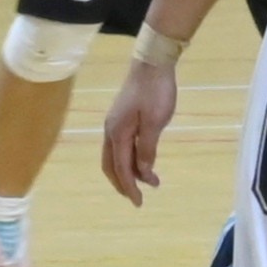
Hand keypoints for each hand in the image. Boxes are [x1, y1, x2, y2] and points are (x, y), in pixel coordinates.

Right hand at [100, 54, 178, 203]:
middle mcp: (111, 131)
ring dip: (129, 171)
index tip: (139, 203)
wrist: (152, 64)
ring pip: (116, 156)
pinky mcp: (122, 118)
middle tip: (138, 198)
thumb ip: (147, 149)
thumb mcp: (155, 123)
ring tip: (150, 180)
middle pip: (111, 166)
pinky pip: (122, 146)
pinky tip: (144, 160)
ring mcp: (115, 123)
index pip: (121, 168)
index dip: (129, 187)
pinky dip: (130, 158)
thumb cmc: (155, 92)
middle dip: (123, 183)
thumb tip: (142, 171)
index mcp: (117, 133)